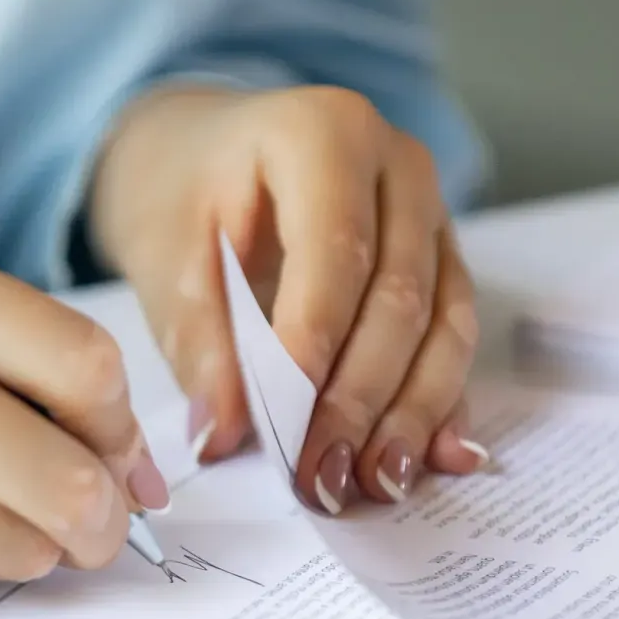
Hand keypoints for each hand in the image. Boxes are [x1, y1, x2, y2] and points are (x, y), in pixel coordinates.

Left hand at [89, 85, 487, 513]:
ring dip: (408, 416)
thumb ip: (198, 342)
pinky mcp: (443, 262)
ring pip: (442, 326)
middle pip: (398, 299)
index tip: (287, 432)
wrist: (204, 156)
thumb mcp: (165, 255)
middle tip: (319, 479)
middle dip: (359, 402)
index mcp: (326, 133)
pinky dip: (438, 405)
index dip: (314, 349)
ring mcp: (433, 213)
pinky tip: (428, 461)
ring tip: (370, 485)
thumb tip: (223, 433)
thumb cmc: (182, 195)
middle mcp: (399, 165)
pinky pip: (453, 339)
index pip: (336, 255)